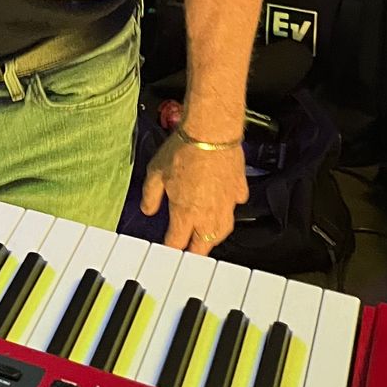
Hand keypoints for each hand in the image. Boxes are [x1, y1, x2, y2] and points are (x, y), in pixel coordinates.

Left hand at [140, 134, 248, 254]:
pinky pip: (235, 208)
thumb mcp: (155, 173)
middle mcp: (208, 214)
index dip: (170, 249)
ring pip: (222, 232)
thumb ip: (150, 196)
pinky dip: (228, 211)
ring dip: (212, 237)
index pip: (177, 242)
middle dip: (194, 252)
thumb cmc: (184, 150)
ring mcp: (226, 204)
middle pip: (203, 245)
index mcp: (185, 214)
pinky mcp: (239, 191)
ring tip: (206, 237)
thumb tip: (147, 208)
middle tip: (188, 253)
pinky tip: (223, 206)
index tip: (167, 249)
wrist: (211, 133)